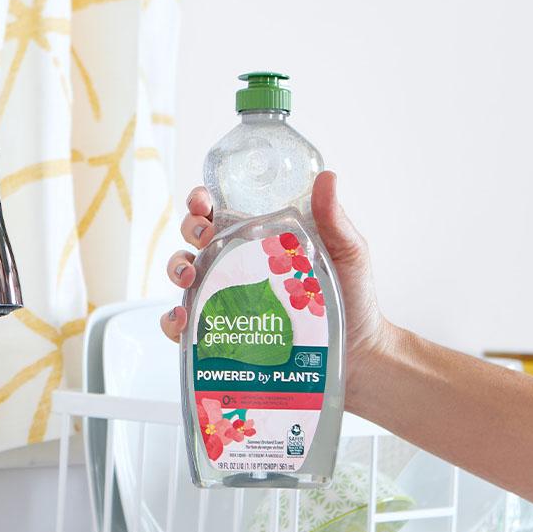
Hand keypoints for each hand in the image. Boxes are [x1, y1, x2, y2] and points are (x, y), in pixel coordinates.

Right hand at [159, 170, 387, 405]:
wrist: (358, 353)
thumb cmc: (352, 300)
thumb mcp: (347, 253)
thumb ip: (334, 219)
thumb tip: (327, 177)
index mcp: (261, 241)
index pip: (221, 213)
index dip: (201, 202)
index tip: (202, 202)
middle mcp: (239, 267)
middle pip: (195, 241)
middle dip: (188, 230)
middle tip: (202, 237)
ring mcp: (229, 302)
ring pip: (185, 278)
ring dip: (177, 269)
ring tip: (189, 277)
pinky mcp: (224, 337)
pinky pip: (187, 328)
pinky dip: (174, 321)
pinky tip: (185, 320)